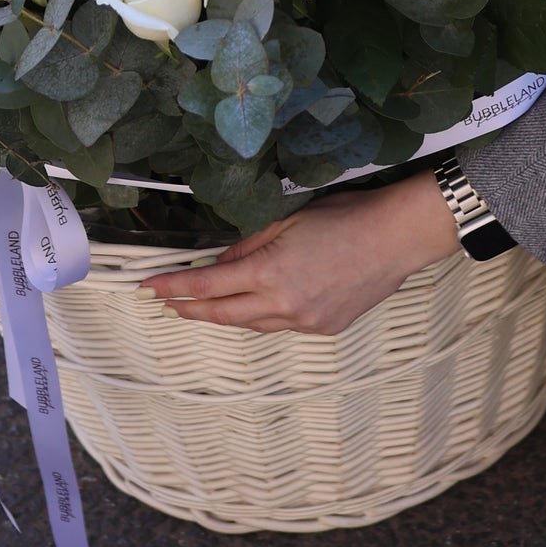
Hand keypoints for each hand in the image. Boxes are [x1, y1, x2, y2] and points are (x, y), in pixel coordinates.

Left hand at [143, 170, 461, 335]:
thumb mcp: (288, 222)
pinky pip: (280, 326)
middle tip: (168, 303)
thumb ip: (249, 246)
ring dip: (225, 314)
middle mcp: (283, 304)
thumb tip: (220, 265)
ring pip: (251, 324)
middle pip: (222, 314)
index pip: (206, 287)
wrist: (397, 238)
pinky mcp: (323, 328)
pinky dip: (261, 316)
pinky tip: (255, 306)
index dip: (173, 288)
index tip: (148, 288)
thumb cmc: (346, 217)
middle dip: (190, 310)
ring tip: (204, 307)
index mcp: (269, 273)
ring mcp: (304, 321)